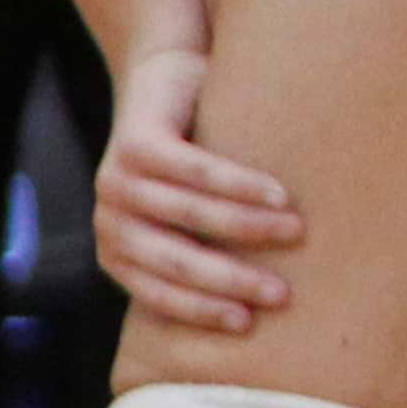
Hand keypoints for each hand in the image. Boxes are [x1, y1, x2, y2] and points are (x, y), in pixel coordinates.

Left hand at [94, 48, 302, 335]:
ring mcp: (116, 181)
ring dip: (247, 227)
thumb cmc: (187, 166)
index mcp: (118, 253)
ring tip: (296, 233)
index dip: (202, 310)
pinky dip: (239, 184)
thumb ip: (204, 252)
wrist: (162, 83)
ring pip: (190, 214)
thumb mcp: (186, 217)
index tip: (248, 324)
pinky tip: (278, 194)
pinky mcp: (136, 143)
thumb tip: (263, 308)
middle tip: (281, 294)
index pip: (159, 294)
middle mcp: (110, 222)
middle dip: (230, 281)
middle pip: (174, 260)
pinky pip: (194, 170)